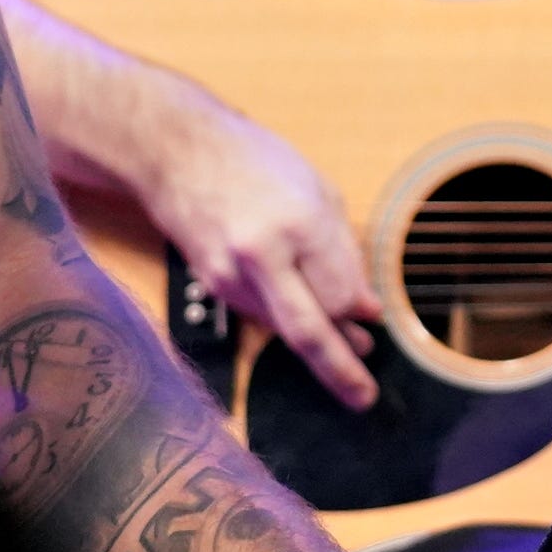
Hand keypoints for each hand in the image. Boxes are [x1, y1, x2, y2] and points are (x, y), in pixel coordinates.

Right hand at [143, 98, 381, 409]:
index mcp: (298, 224)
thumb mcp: (316, 190)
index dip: (359, 313)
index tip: (374, 322)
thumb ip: (345, 252)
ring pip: (285, 329)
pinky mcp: (214, 286)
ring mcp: (231, 275)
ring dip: (319, 345)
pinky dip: (288, 320)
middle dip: (340, 371)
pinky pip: (262, 315)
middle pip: (308, 331)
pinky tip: (306, 316)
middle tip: (365, 398)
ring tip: (350, 353)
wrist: (176, 152)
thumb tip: (366, 309)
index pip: (339, 294)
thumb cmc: (254, 161)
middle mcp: (262, 256)